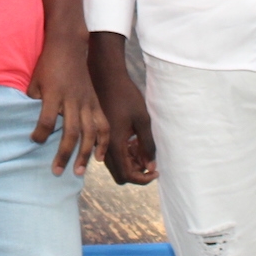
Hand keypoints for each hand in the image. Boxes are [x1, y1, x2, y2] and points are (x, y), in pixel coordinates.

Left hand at [28, 35, 109, 175]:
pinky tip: (99, 157)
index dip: (40, 134)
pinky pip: (102, 125)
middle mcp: (72, 100)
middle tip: (56, 171)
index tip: (34, 141)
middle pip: (70, 132)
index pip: (47, 120)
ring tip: (78, 172)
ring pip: (89, 132)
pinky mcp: (95, 102)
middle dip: (64, 154)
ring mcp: (87, 102)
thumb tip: (33, 122)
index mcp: (54, 94)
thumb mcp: (35, 81)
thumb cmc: (48, 65)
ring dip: (84, 154)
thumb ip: (34, 101)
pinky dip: (102, 142)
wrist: (69, 47)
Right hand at [87, 31, 156, 184]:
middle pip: (120, 174)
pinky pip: (111, 154)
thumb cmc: (126, 96)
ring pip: (115, 165)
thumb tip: (151, 166)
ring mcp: (99, 141)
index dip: (143, 178)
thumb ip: (147, 146)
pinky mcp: (99, 135)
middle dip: (136, 171)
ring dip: (130, 162)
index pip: (127, 175)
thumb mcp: (143, 120)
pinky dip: (123, 153)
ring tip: (140, 145)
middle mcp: (103, 147)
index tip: (156, 170)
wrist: (106, 77)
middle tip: (148, 157)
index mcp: (114, 144)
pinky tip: (131, 138)